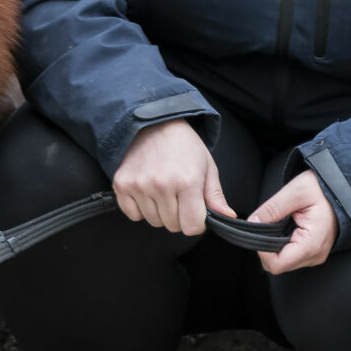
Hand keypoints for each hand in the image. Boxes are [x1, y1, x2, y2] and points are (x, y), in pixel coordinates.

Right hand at [111, 119, 229, 236]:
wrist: (154, 123)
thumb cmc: (184, 145)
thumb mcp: (207, 166)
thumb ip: (216, 196)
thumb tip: (228, 217)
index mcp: (187, 182)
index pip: (191, 227)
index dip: (196, 222)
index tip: (195, 211)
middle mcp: (162, 185)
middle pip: (172, 226)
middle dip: (179, 216)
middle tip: (179, 195)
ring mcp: (139, 185)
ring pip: (154, 221)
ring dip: (160, 212)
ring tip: (164, 189)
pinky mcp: (122, 185)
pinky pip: (133, 215)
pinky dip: (141, 209)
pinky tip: (148, 191)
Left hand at [250, 169, 336, 273]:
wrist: (342, 189)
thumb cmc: (324, 189)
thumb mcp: (296, 191)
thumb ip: (272, 208)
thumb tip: (253, 221)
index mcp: (312, 243)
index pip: (277, 264)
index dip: (262, 251)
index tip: (260, 231)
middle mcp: (316, 254)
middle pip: (279, 265)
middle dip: (267, 247)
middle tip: (271, 224)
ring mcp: (316, 255)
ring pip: (284, 262)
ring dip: (276, 246)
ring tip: (283, 224)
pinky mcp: (315, 252)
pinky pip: (292, 256)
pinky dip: (284, 245)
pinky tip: (289, 228)